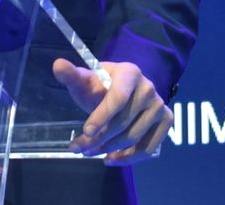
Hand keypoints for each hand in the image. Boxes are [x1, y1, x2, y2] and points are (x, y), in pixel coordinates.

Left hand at [53, 58, 170, 165]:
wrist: (123, 92)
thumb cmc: (101, 86)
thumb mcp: (87, 80)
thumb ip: (72, 75)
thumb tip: (58, 65)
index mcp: (130, 72)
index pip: (117, 98)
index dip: (101, 116)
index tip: (85, 131)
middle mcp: (149, 87)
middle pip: (123, 122)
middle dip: (99, 138)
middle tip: (79, 149)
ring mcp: (160, 105)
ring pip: (134, 137)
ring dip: (109, 150)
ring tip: (90, 153)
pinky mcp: (166, 121)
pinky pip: (149, 148)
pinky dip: (129, 158)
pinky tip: (111, 159)